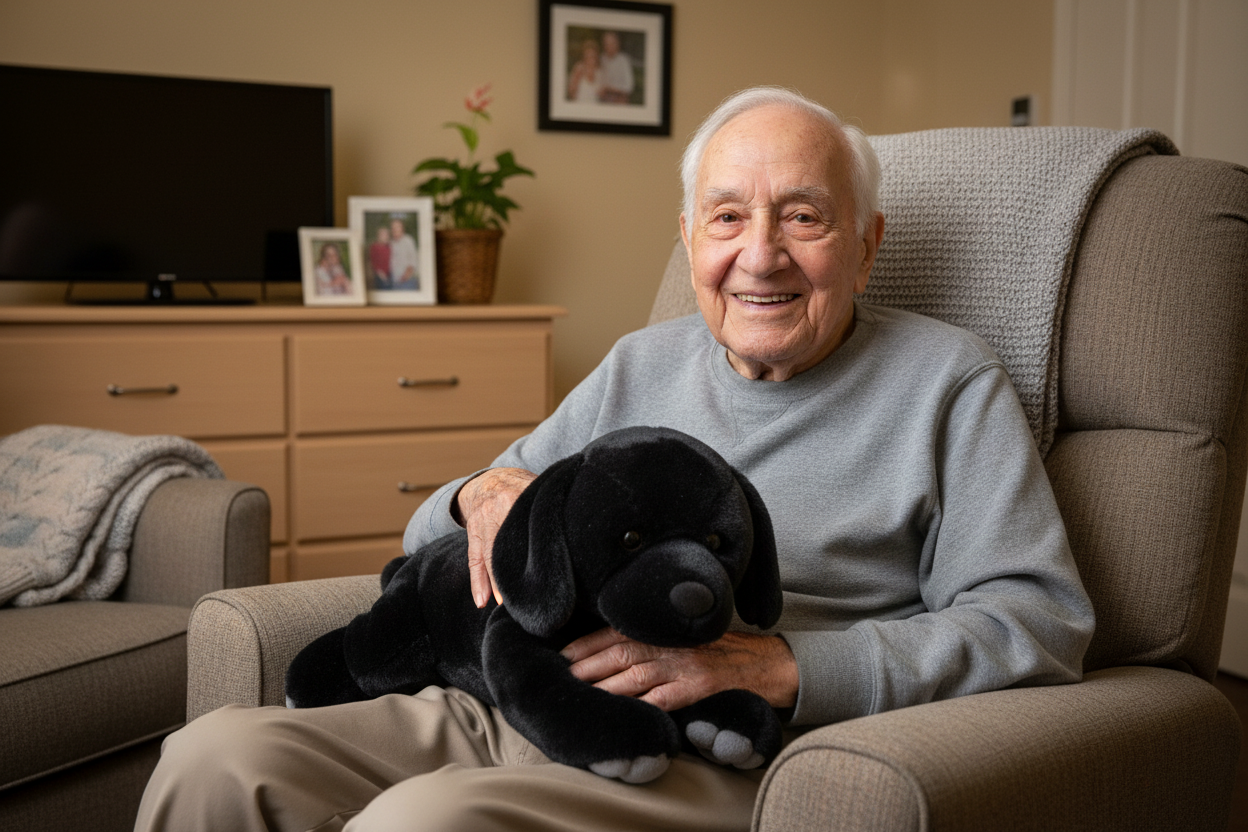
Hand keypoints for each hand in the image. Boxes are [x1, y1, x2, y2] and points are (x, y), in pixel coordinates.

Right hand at [454, 467, 536, 607]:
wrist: (489, 480)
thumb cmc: (522, 487)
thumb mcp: (535, 486)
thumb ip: (548, 503)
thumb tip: (576, 523)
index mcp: (517, 496)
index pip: (529, 526)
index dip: (539, 546)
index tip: (550, 568)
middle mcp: (497, 509)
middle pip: (508, 544)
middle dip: (515, 570)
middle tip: (527, 594)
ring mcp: (482, 522)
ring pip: (488, 556)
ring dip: (495, 582)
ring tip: (504, 603)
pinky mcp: (473, 532)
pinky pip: (473, 559)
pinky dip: (477, 581)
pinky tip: (481, 601)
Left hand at [561, 627, 798, 711]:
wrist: (773, 664)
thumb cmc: (727, 653)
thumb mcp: (690, 638)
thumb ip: (659, 640)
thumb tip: (617, 653)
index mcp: (667, 629)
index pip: (619, 631)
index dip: (588, 642)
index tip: (564, 654)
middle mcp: (673, 642)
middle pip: (620, 651)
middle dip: (588, 664)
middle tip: (563, 677)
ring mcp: (687, 664)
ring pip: (636, 675)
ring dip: (606, 686)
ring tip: (583, 695)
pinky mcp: (701, 686)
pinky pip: (666, 698)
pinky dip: (643, 706)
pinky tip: (626, 713)